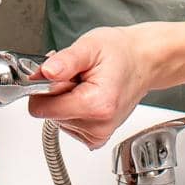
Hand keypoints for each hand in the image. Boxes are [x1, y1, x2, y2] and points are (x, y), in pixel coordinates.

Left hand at [25, 20, 184, 149]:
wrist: (144, 61)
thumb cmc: (121, 52)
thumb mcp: (90, 46)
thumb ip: (65, 61)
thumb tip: (43, 74)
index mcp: (95, 105)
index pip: (41, 109)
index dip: (45, 87)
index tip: (61, 73)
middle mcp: (98, 126)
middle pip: (49, 114)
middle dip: (58, 92)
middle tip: (79, 75)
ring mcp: (98, 135)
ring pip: (57, 120)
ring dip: (67, 99)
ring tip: (87, 83)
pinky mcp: (96, 138)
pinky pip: (68, 125)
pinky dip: (74, 109)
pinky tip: (91, 95)